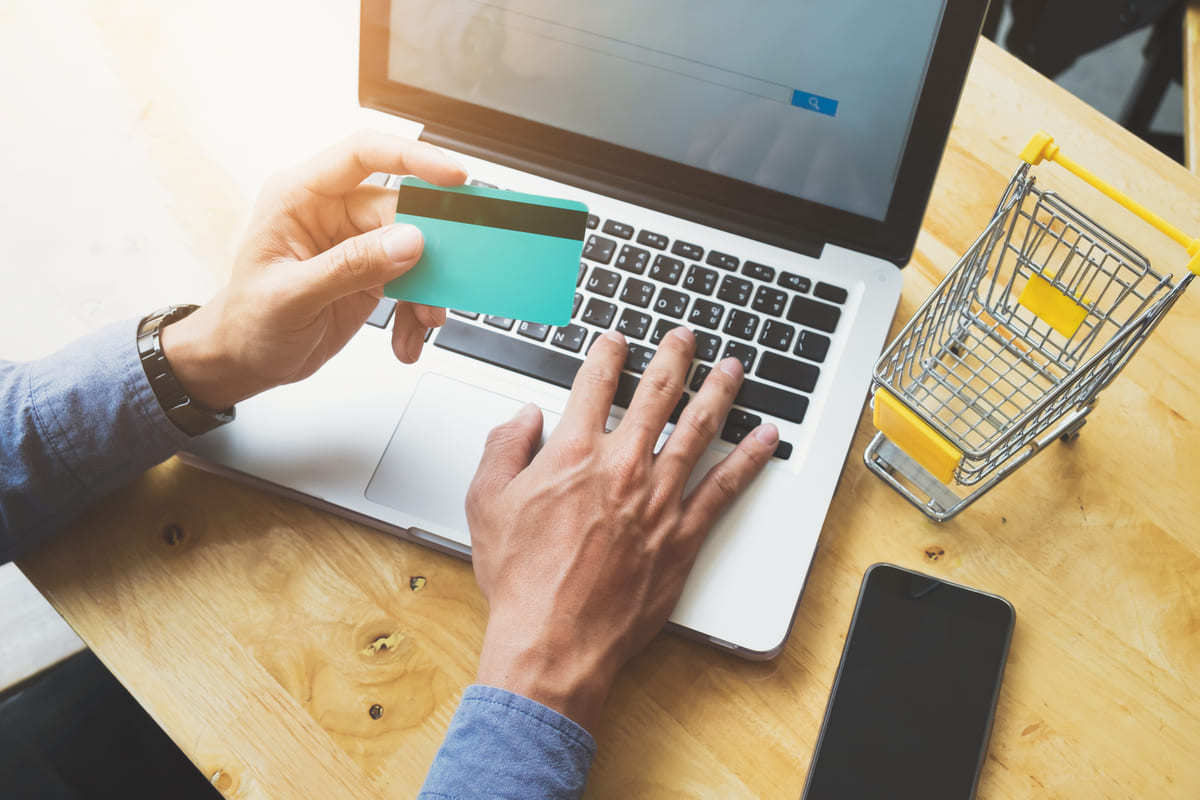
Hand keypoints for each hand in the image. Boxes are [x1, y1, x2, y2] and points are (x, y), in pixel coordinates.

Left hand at [160, 131, 466, 408]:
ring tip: (422, 322)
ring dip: (426, 290)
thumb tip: (408, 241)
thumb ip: (350, 265)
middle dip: (429, 251)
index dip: (412, 156)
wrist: (245, 360)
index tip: (452, 176)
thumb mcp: (292, 296)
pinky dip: (416, 311)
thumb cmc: (247, 323)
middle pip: (402, 209)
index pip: (362, 155)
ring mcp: (355, 243)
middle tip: (444, 280)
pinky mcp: (372, 273)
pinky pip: (412, 282)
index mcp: (300, 196)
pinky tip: (406, 337)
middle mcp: (332, 213)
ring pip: (415, 249)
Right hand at [466, 328, 778, 731]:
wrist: (554, 638)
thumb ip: (503, 449)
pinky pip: (724, 488)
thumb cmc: (521, 579)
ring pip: (697, 430)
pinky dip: (748, 459)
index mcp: (573, 453)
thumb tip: (522, 418)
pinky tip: (765, 438)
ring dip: (717, 392)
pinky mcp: (682, 535)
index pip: (595, 384)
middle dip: (674, 357)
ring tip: (732, 367)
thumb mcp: (486, 504)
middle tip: (685, 336)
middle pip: (657, 394)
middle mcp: (622, 466)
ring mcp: (658, 499)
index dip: (607, 354)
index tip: (616, 340)